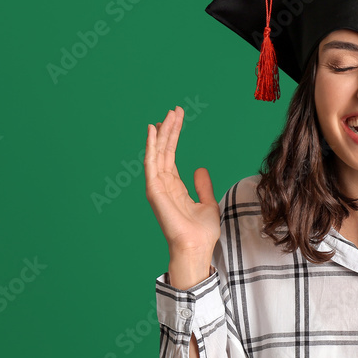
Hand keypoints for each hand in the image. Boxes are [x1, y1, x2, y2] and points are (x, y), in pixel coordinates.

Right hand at [144, 106, 220, 256]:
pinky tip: (152, 131)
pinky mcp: (154, 191)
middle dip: (169, 129)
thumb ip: (202, 185)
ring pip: (157, 153)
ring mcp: (157, 187)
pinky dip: (150, 146)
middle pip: (164, 151)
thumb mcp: (207, 203)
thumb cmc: (201, 232)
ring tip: (167, 114)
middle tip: (174, 109)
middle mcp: (163, 185)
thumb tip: (199, 168)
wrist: (197, 247)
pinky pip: (151, 164)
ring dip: (161, 133)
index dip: (174, 136)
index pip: (171, 156)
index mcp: (174, 187)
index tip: (178, 117)